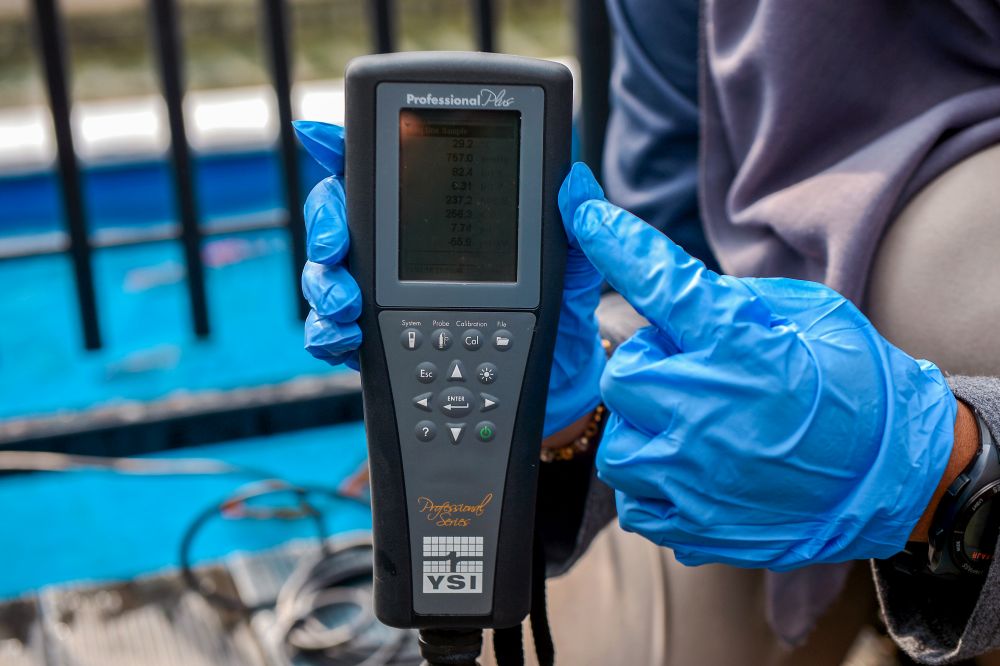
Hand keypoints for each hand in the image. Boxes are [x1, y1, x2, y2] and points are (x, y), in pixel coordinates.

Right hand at [293, 123, 604, 436]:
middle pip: (340, 216)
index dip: (344, 147)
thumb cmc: (558, 312)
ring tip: (347, 305)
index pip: (388, 168)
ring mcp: (386, 295)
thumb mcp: (571, 264)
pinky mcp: (382, 342)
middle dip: (326, 225)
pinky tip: (346, 340)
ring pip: (328, 274)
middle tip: (334, 247)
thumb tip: (574, 182)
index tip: (320, 140)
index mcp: (442, 213)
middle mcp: (403, 247)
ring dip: (324, 284)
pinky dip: (329, 336)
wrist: (552, 379)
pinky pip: (334, 333)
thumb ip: (572, 224)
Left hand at [561, 163, 957, 569]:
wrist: (895, 479)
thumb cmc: (857, 390)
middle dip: (647, 366)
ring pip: (618, 443)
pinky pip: (634, 501)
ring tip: (692, 428)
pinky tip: (692, 470)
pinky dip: (653, 484)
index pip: (662, 284)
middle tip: (690, 373)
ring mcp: (697, 476)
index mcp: (742, 349)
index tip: (584, 213)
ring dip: (646, 429)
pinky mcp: (695, 524)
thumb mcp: (809, 319)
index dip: (616, 243)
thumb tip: (678, 295)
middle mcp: (708, 412)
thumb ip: (734, 303)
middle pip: (621, 372)